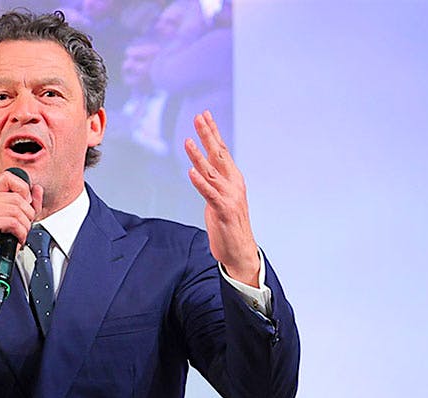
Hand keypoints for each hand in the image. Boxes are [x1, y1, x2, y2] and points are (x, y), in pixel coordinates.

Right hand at [0, 168, 41, 296]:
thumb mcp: (12, 220)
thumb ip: (27, 203)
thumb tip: (37, 190)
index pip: (8, 177)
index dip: (22, 188)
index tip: (26, 204)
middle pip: (17, 197)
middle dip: (27, 214)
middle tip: (24, 227)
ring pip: (17, 210)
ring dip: (25, 226)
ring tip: (20, 235)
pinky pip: (13, 222)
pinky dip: (20, 233)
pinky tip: (16, 239)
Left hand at [183, 110, 259, 285]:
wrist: (240, 251)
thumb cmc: (229, 226)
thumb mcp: (219, 199)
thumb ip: (213, 183)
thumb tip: (202, 170)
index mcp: (233, 179)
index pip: (221, 150)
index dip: (213, 132)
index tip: (205, 116)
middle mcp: (233, 184)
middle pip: (219, 154)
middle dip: (208, 134)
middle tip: (199, 117)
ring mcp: (229, 196)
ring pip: (211, 172)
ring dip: (198, 156)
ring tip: (188, 140)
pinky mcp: (222, 210)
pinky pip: (209, 193)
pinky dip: (199, 182)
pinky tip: (191, 171)